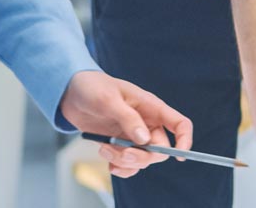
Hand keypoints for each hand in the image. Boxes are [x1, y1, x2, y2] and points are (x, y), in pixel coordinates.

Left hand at [59, 70, 192, 177]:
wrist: (70, 93)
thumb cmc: (93, 87)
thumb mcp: (109, 99)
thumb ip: (128, 118)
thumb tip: (144, 139)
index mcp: (151, 107)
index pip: (179, 124)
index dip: (184, 140)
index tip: (180, 156)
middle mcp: (146, 123)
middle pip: (159, 150)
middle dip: (141, 156)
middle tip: (120, 153)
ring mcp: (133, 136)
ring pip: (143, 160)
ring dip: (125, 162)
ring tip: (104, 149)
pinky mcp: (120, 145)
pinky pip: (129, 165)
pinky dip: (120, 168)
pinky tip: (109, 162)